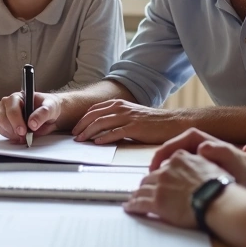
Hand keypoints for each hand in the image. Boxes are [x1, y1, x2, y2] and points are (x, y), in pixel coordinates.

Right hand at [0, 91, 62, 141]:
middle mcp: (9, 103)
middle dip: (13, 129)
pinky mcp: (3, 121)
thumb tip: (32, 124)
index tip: (23, 131)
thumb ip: (42, 113)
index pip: (12, 107)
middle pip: (3, 116)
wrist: (50, 115)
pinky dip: (6, 134)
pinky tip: (16, 136)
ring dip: (9, 133)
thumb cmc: (49, 107)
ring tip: (22, 137)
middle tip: (24, 137)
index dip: (16, 120)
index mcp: (19, 96)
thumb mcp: (51, 107)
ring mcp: (4, 112)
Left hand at [71, 99, 186, 143]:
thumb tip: (101, 128)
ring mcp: (128, 117)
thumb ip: (117, 117)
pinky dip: (104, 137)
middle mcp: (122, 108)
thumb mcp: (132, 114)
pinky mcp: (135, 128)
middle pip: (94, 115)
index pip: (95, 109)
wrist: (172, 122)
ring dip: (88, 132)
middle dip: (81, 125)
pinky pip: (115, 132)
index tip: (76, 128)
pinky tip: (97, 142)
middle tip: (74, 135)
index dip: (83, 118)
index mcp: (119, 104)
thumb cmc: (152, 121)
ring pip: (101, 123)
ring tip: (81, 140)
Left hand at [123, 150, 231, 228]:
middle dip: (146, 185)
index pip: (164, 165)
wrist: (218, 201)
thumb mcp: (211, 165)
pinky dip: (133, 206)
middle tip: (142, 191)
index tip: (159, 178)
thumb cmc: (220, 187)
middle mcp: (167, 170)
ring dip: (136, 195)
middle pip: (150, 177)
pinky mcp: (157, 202)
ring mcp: (160, 186)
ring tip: (132, 200)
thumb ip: (199, 162)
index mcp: (180, 159)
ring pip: (142, 190)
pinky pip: (140, 204)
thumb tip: (201, 158)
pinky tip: (129, 208)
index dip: (160, 173)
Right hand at [149, 127, 245, 183]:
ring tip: (156, 189)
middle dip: (157, 170)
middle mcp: (188, 142)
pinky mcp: (190, 162)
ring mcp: (188, 152)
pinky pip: (174, 169)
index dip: (158, 161)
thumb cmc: (238, 165)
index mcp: (193, 137)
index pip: (167, 147)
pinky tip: (169, 191)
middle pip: (165, 155)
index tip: (153, 174)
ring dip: (162, 176)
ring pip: (168, 163)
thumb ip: (218, 151)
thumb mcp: (229, 157)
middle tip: (149, 184)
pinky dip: (170, 179)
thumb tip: (203, 148)